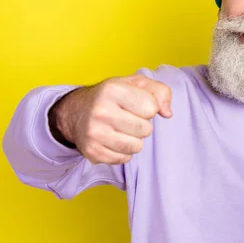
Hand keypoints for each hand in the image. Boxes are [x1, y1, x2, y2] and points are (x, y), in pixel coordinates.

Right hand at [49, 74, 171, 164]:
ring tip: (122, 129)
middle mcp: (101, 111)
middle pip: (145, 129)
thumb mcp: (137, 83)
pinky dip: (123, 151)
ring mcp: (94, 133)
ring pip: (136, 146)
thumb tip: (167, 113)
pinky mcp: (92, 152)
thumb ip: (160, 91)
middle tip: (129, 118)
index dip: (150, 107)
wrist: (76, 112)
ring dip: (134, 140)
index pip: (152, 107)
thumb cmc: (113, 96)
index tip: (137, 104)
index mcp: (113, 89)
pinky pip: (124, 159)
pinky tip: (113, 139)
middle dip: (143, 125)